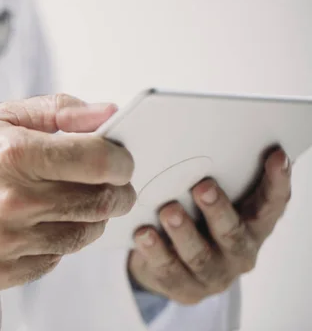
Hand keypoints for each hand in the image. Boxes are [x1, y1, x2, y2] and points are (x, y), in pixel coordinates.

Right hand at [0, 94, 135, 290]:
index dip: (122, 160)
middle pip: (101, 202)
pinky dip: (60, 240)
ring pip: (85, 233)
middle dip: (118, 191)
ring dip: (93, 217)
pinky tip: (44, 223)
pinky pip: (57, 258)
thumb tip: (107, 113)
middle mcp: (14, 201)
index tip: (122, 159)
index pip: (98, 161)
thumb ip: (59, 110)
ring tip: (77, 201)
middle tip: (114, 183)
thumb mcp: (4, 117)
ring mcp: (8, 240)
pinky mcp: (2, 270)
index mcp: (16, 154)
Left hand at [128, 149, 290, 303]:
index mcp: (253, 224)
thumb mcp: (205, 198)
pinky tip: (143, 234)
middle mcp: (239, 251)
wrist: (169, 263)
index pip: (272, 204)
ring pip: (199, 254)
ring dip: (183, 231)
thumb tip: (192, 133)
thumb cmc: (192, 216)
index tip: (276, 155)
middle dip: (218, 209)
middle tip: (202, 186)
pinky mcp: (183, 286)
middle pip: (233, 232)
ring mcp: (212, 273)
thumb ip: (210, 174)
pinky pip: (168, 269)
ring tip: (168, 211)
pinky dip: (155, 251)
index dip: (277, 181)